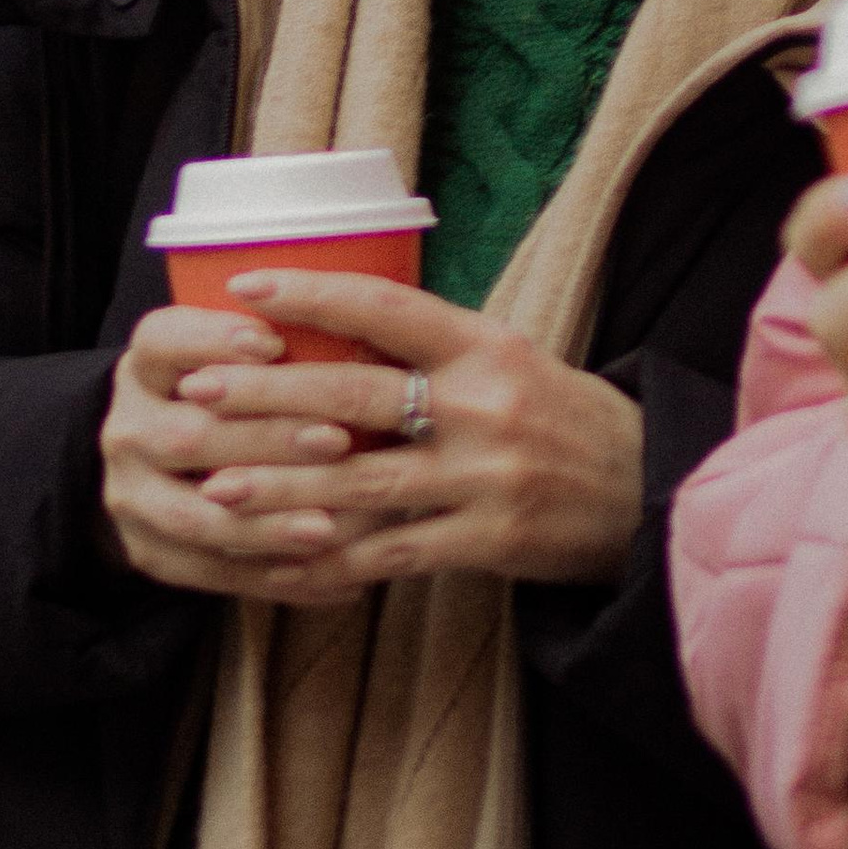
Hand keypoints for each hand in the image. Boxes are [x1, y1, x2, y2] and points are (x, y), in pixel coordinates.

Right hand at [101, 305, 382, 598]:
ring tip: (329, 527)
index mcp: (143, 367)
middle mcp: (125, 429)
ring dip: (266, 524)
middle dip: (265, 439)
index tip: (274, 342)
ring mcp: (130, 497)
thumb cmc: (226, 397)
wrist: (159, 467)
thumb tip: (360, 334)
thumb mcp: (230, 360)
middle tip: (336, 439)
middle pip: (187, 436)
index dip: (213, 339)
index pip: (160, 341)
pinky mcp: (149, 553)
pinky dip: (273, 576)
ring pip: (194, 517)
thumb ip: (275, 351)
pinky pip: (210, 572)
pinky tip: (333, 579)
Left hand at [188, 269, 644, 595]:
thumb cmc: (564, 417)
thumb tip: (338, 324)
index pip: (385, 308)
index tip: (244, 288)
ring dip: (281, 487)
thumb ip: (434, 349)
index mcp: (485, 346)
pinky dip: (334, 558)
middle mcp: (484, 405)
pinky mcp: (490, 541)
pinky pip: (394, 552)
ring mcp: (486, 477)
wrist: (648, 490)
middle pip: (356, 397)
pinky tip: (284, 561)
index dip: (311, 295)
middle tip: (199, 391)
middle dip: (268, 396)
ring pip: (362, 482)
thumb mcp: (509, 359)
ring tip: (216, 486)